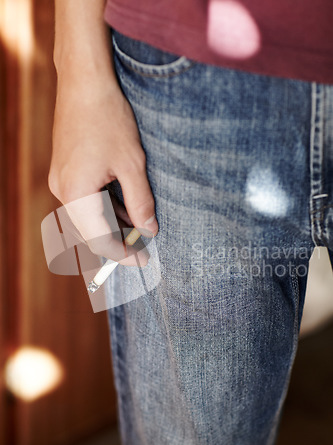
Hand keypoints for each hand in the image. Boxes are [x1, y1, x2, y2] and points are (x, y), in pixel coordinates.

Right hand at [48, 72, 158, 266]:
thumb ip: (140, 202)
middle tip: (145, 249)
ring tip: (140, 230)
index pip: (99, 240)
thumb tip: (149, 230)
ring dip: (112, 226)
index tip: (144, 261)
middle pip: (90, 233)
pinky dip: (105, 209)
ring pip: (88, 217)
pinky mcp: (66, 171)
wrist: (84, 81)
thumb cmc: (108, 119)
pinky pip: (85, 201)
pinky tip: (125, 210)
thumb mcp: (132, 164)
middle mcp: (62, 191)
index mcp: (76, 194)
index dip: (123, 255)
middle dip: (118, 243)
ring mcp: (62, 181)